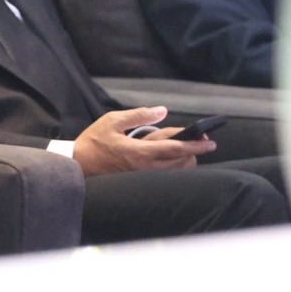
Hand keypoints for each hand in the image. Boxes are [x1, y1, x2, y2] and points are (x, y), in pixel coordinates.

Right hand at [72, 106, 212, 176]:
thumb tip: (162, 111)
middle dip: (195, 150)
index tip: (210, 141)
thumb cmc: (94, 142)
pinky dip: (178, 166)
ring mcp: (145, 176)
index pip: (176, 149)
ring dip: (187, 158)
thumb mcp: (112, 121)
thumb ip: (139, 115)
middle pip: (182, 161)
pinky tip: (175, 157)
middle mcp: (146, 168)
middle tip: (200, 138)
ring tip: (186, 146)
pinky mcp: (143, 180)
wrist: (79, 164)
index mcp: (139, 152)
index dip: (196, 145)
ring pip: (178, 170)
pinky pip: (170, 175)